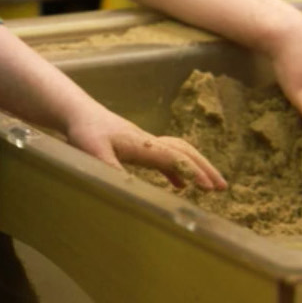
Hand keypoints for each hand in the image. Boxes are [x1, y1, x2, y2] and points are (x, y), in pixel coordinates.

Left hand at [64, 104, 225, 190]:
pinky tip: (179, 185)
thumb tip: (130, 188)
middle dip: (205, 168)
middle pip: (186, 152)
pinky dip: (178, 169)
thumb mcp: (93, 153)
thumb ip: (111, 169)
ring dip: (197, 167)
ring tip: (212, 185)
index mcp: (144, 145)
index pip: (175, 158)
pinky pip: (167, 157)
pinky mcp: (140, 146)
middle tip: (223, 187)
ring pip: (180, 152)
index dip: (194, 172)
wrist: (78, 113)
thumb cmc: (85, 133)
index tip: (210, 188)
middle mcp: (150, 142)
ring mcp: (147, 143)